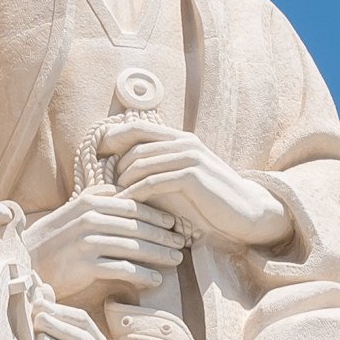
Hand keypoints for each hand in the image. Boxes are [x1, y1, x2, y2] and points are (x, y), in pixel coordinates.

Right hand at [25, 187, 181, 303]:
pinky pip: (123, 268)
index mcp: (90, 200)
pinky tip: (156, 280)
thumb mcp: (74, 211)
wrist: (26, 263)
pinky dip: (143, 274)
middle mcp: (90, 217)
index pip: (134, 204)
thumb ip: (99, 200)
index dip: (158, 214)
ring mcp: (87, 241)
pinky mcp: (85, 265)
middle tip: (183, 242)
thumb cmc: (55, 239)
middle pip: (138, 225)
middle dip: (164, 234)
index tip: (175, 223)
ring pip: (134, 246)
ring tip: (176, 261)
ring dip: (160, 254)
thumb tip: (128, 194)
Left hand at [94, 117, 293, 251]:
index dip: (113, 137)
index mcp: (180, 139)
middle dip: (115, 166)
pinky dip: (136, 193)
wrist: (244, 212)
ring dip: (123, 182)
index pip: (137, 127)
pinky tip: (126, 205)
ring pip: (141, 163)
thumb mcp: (179, 182)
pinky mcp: (192, 175)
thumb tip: (118, 177)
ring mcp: (189, 156)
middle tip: (103, 187)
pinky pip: (153, 181)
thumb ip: (155, 172)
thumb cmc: (208, 201)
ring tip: (111, 199)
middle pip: (134, 145)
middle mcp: (184, 142)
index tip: (95, 154)